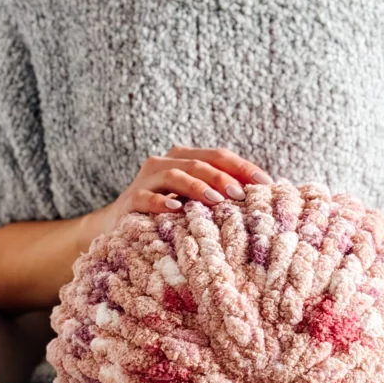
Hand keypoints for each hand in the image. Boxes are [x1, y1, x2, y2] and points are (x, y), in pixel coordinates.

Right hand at [80, 146, 272, 244]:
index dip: (243, 167)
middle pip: (199, 163)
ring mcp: (145, 180)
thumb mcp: (193, 201)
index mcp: (184, 158)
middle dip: (223, 177)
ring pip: (174, 174)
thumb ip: (219, 195)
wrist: (116, 226)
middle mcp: (164, 163)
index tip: (267, 183)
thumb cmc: (167, 214)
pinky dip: (162, 202)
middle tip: (241, 194)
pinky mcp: (130, 200)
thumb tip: (262, 201)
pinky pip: (146, 198)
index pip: (218, 156)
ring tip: (216, 200)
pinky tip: (176, 210)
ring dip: (197, 187)